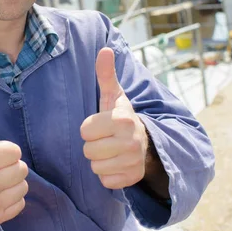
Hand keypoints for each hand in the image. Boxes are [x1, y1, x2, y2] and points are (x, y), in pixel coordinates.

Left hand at [80, 48, 147, 188]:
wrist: (147, 143)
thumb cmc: (121, 118)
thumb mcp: (114, 96)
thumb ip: (106, 75)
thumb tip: (104, 49)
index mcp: (122, 119)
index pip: (85, 130)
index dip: (90, 129)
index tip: (102, 126)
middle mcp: (130, 141)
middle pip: (88, 151)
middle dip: (94, 146)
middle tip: (107, 139)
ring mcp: (133, 161)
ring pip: (95, 167)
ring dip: (100, 161)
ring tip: (111, 151)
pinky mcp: (132, 178)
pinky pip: (105, 181)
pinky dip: (108, 174)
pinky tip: (117, 163)